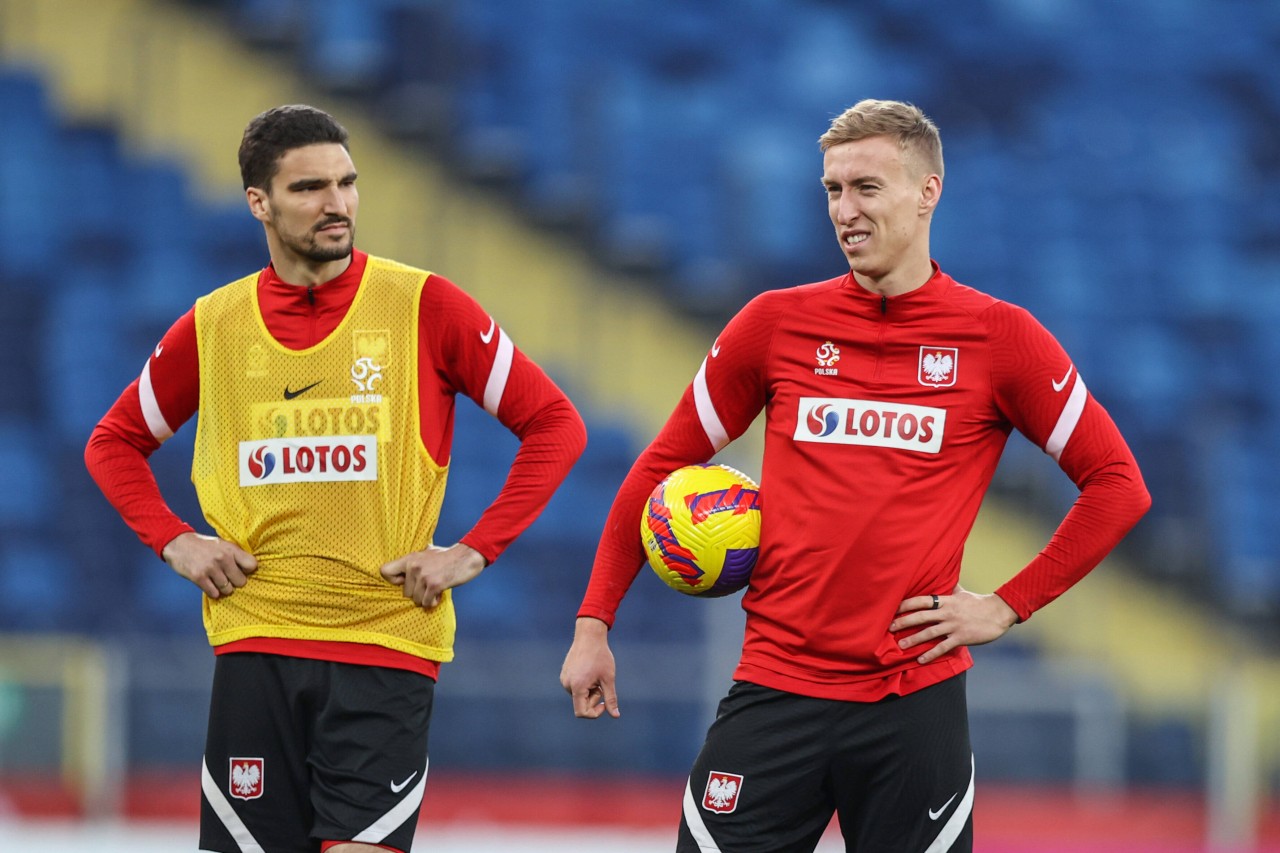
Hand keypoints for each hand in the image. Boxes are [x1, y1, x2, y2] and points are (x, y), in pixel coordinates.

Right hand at [161, 532, 257, 598]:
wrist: (178, 544)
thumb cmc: (202, 546)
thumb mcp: (221, 544)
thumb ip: (234, 555)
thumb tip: (250, 569)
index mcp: (230, 549)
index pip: (252, 565)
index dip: (248, 571)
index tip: (242, 571)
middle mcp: (222, 558)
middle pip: (241, 581)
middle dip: (235, 582)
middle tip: (227, 578)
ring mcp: (210, 568)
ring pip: (227, 589)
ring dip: (223, 588)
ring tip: (217, 581)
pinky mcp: (199, 577)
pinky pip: (214, 593)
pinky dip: (213, 592)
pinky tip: (209, 585)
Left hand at [379, 543, 485, 607]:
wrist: (468, 556)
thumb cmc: (448, 556)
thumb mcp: (427, 553)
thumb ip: (414, 561)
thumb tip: (400, 573)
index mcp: (410, 558)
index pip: (384, 571)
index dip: (393, 581)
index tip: (405, 581)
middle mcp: (414, 566)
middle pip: (405, 593)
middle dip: (417, 593)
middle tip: (429, 586)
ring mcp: (424, 576)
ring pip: (416, 600)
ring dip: (426, 598)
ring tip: (436, 588)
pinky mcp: (434, 585)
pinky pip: (426, 603)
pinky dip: (433, 602)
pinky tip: (440, 593)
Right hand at [560, 617, 619, 718]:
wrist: (589, 636)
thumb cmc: (600, 656)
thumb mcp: (608, 678)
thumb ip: (611, 698)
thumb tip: (616, 715)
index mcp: (577, 687)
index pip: (581, 713)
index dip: (595, 713)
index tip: (604, 703)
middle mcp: (567, 684)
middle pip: (581, 703)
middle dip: (594, 698)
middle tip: (601, 683)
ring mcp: (564, 679)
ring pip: (579, 695)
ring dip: (589, 691)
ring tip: (595, 675)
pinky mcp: (564, 674)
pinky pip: (575, 687)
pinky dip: (584, 685)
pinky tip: (589, 671)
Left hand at [889, 584, 1018, 664]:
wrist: (999, 613)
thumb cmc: (980, 602)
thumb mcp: (962, 593)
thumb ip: (951, 587)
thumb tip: (944, 576)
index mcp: (946, 600)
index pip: (922, 600)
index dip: (906, 604)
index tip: (892, 608)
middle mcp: (947, 612)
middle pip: (921, 616)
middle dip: (904, 622)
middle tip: (889, 627)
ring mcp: (954, 625)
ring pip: (930, 633)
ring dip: (914, 639)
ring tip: (900, 646)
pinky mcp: (961, 638)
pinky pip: (943, 647)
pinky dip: (931, 654)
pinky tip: (920, 660)